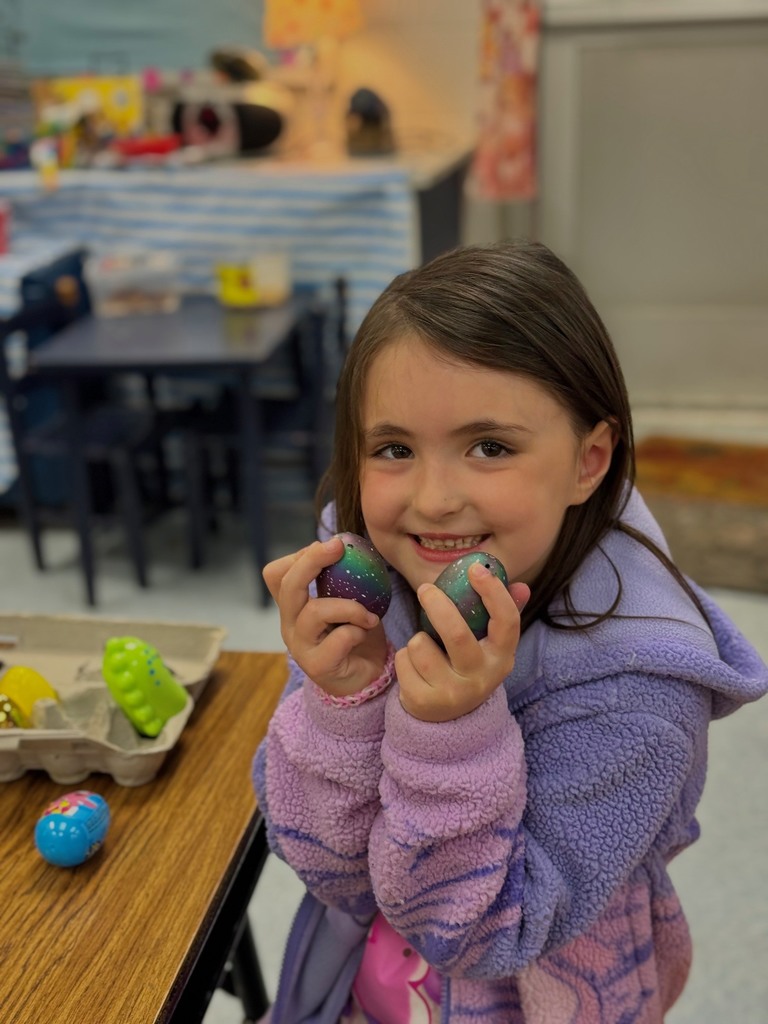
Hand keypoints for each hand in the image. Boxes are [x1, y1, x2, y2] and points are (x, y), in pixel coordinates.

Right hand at [263, 537, 388, 697]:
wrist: (364, 679)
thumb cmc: (355, 635)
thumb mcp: (346, 602)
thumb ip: (341, 580)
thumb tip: (346, 546)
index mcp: (293, 606)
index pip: (275, 575)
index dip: (297, 556)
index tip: (325, 547)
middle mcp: (290, 624)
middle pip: (288, 586)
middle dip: (312, 561)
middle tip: (338, 547)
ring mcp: (301, 646)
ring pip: (314, 612)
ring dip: (349, 607)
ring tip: (369, 615)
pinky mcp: (318, 666)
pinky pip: (337, 639)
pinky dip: (356, 631)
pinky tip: (365, 633)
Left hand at [396, 563, 529, 722]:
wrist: (446, 719)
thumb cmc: (467, 667)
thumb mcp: (488, 647)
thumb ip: (503, 616)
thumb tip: (522, 586)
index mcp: (501, 658)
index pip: (507, 623)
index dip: (494, 593)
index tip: (476, 569)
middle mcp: (480, 678)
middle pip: (456, 634)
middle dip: (437, 605)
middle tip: (425, 589)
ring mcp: (452, 693)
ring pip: (421, 645)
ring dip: (418, 639)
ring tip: (427, 649)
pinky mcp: (424, 701)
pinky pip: (404, 659)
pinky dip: (405, 657)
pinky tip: (416, 669)